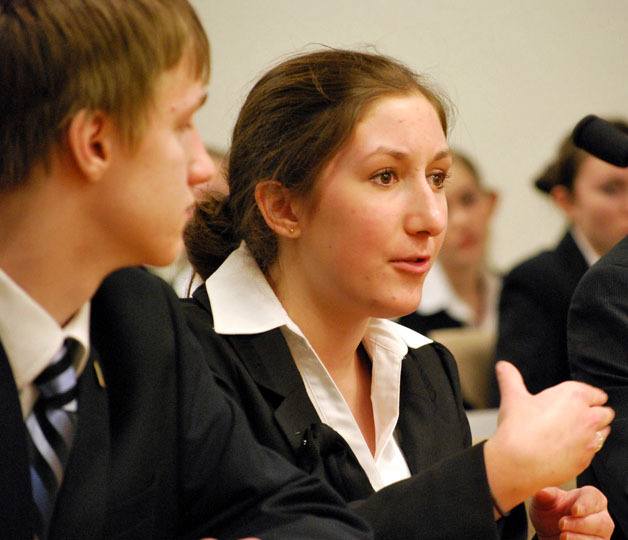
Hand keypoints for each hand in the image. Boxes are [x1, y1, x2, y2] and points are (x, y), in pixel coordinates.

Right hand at [484, 362, 613, 511]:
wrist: (518, 463)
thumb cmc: (518, 429)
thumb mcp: (512, 397)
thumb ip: (510, 378)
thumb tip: (504, 367)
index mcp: (573, 396)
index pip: (596, 393)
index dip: (586, 396)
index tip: (575, 401)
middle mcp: (587, 417)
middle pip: (605, 412)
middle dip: (593, 413)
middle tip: (573, 416)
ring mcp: (588, 440)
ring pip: (603, 432)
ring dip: (592, 431)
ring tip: (570, 433)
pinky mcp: (586, 460)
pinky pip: (593, 452)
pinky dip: (583, 449)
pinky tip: (565, 449)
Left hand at [530, 485, 613, 538]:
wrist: (547, 533)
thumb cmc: (549, 512)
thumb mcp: (542, 503)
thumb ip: (544, 497)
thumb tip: (543, 493)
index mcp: (589, 498)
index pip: (594, 497)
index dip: (586, 504)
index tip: (574, 511)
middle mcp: (600, 517)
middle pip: (602, 521)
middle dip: (581, 524)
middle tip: (561, 524)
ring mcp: (601, 535)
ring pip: (600, 539)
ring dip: (581, 538)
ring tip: (562, 536)